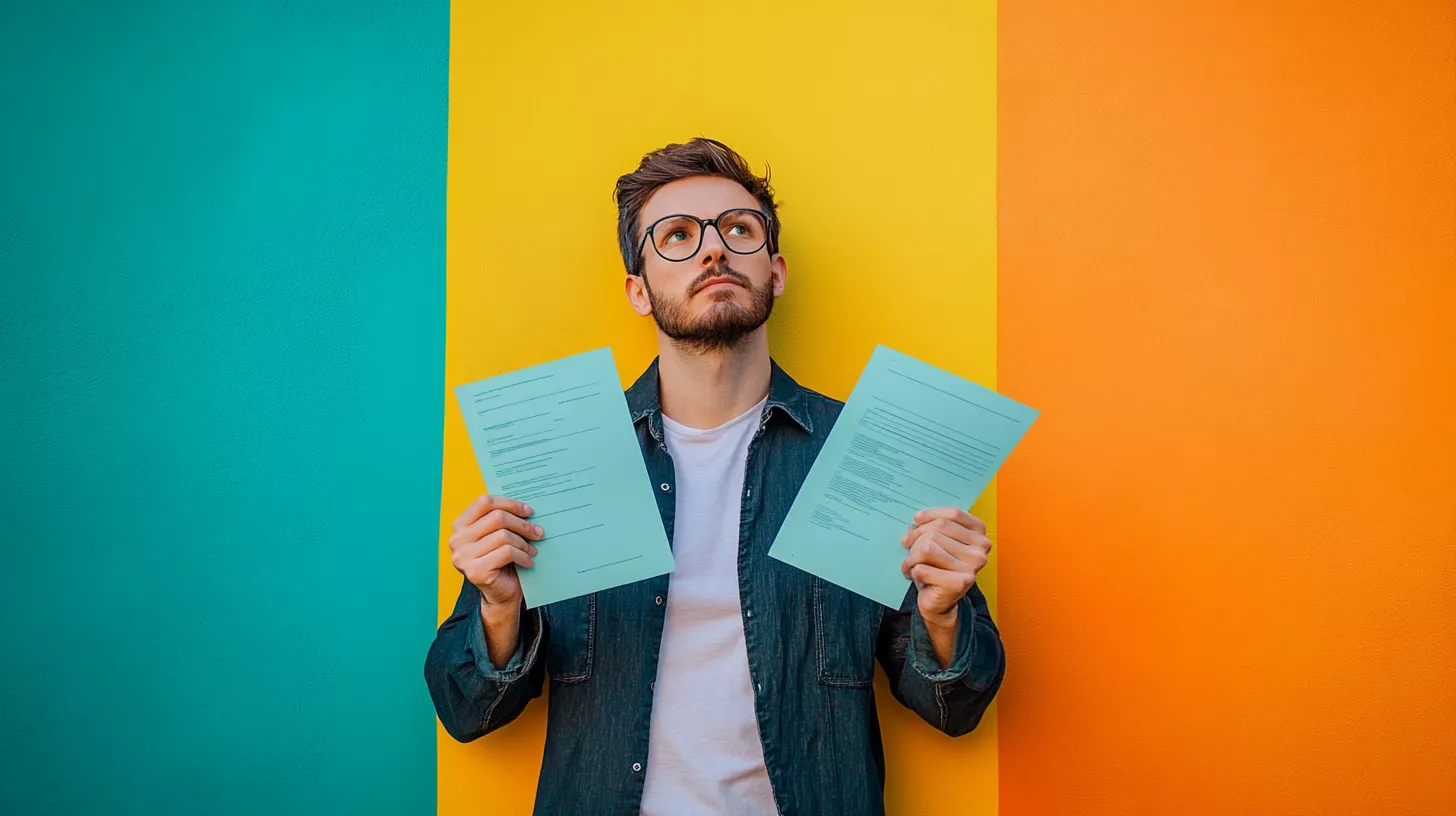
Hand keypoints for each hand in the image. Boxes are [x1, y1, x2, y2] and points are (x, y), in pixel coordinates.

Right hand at [448, 494, 543, 608]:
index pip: (484, 502)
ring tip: (532, 550)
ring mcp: (463, 557)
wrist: (501, 594)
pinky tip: (528, 561)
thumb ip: (502, 519)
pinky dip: (522, 556)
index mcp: (460, 526)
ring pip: (504, 535)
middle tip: (538, 532)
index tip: (529, 511)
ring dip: (524, 543)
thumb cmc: (501, 561)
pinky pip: (507, 553)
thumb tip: (526, 505)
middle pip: (497, 518)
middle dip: (522, 524)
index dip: (509, 503)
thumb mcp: (498, 535)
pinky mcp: (475, 571)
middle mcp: (457, 540)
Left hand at [900, 507, 991, 626]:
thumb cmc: (938, 569)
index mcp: (979, 535)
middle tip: (907, 547)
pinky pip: (923, 568)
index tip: (916, 519)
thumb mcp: (938, 542)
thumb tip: (914, 523)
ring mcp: (972, 567)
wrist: (940, 603)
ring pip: (927, 547)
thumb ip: (931, 528)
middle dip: (916, 538)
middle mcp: (980, 550)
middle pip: (937, 530)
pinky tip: (914, 575)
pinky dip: (912, 570)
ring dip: (912, 556)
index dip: (931, 515)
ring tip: (911, 563)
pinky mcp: (959, 583)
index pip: (954, 515)